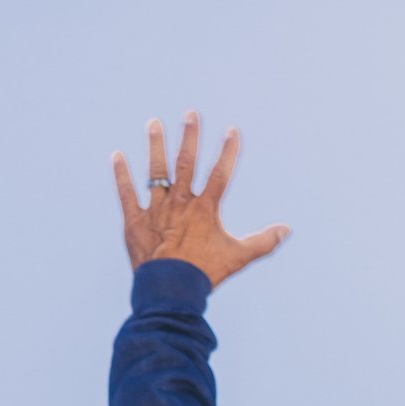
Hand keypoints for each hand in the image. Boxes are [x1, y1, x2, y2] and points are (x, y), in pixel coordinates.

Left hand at [113, 112, 290, 286]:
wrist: (170, 291)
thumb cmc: (205, 274)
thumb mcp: (238, 257)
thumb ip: (263, 241)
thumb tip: (287, 229)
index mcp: (204, 209)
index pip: (219, 174)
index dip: (228, 152)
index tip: (232, 131)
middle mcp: (180, 202)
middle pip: (185, 163)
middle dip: (189, 137)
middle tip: (191, 114)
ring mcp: (156, 210)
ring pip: (155, 172)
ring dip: (155, 146)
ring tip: (153, 124)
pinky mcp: (135, 221)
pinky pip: (127, 194)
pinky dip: (121, 175)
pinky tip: (117, 156)